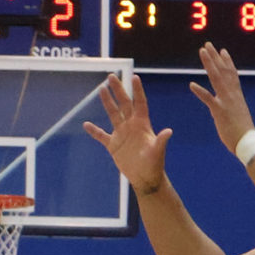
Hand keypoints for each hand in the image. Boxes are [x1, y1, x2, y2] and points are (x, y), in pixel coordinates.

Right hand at [82, 74, 171, 193]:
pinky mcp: (113, 145)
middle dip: (118, 90)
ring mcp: (121, 134)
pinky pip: (101, 136)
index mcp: (143, 124)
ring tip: (101, 89)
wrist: (145, 178)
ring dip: (107, 102)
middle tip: (111, 76)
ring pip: (113, 114)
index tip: (135, 77)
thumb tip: (169, 131)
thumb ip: (161, 141)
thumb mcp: (158, 152)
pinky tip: (86, 124)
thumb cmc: (154, 165)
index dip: (137, 91)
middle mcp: (131, 126)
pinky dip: (94, 131)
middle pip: (123, 103)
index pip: (140, 103)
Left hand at [188, 42, 254, 150]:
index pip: (232, 74)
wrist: (248, 142)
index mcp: (236, 95)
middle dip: (215, 57)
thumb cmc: (243, 132)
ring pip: (216, 78)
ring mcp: (226, 101)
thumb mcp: (238, 114)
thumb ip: (233, 107)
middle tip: (207, 44)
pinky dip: (200, 91)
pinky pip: (208, 99)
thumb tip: (229, 106)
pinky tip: (191, 84)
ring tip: (202, 52)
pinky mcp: (220, 111)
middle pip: (223, 71)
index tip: (222, 50)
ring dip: (209, 63)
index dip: (227, 61)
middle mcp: (232, 94)